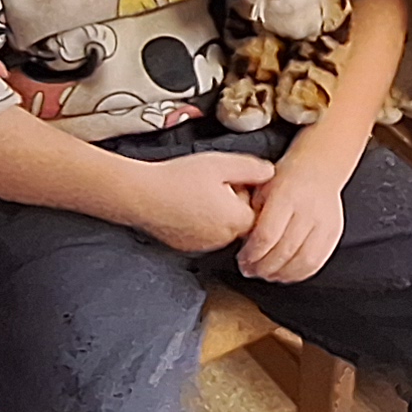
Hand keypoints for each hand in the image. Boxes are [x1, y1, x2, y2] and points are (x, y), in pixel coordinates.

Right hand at [134, 150, 274, 254]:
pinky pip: (204, 234)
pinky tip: (187, 203)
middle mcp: (223, 239)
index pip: (262, 213)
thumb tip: (271, 174)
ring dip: (219, 213)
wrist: (140, 195)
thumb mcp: (221, 164)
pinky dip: (201, 221)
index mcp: (237, 220)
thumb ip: (252, 169)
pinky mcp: (187, 247)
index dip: (252, 194)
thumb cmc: (177, 179)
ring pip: (223, 228)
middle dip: (236, 203)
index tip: (239, 181)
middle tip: (217, 183)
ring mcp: (204, 246)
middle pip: (242, 222)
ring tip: (200, 191)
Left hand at [235, 153, 348, 282]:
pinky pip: (317, 262)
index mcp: (286, 196)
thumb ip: (253, 215)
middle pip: (284, 251)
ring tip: (267, 274)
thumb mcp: (263, 187)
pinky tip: (286, 273)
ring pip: (303, 261)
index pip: (267, 235)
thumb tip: (243, 245)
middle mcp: (308, 210)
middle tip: (250, 270)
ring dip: (281, 274)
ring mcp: (324, 223)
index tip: (242, 259)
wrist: (319, 168)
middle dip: (263, 267)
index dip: (252, 254)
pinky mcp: (333, 233)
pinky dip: (299, 273)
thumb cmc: (287, 178)